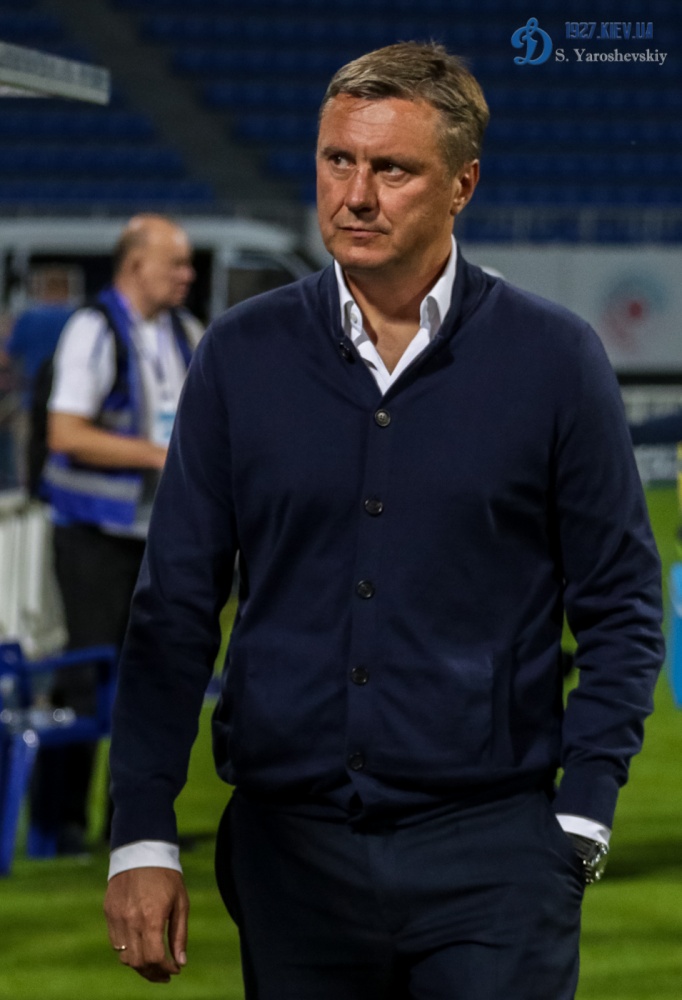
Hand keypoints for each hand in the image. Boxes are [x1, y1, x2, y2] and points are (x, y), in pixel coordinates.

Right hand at [104, 867, 188, 982]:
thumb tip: (181, 963)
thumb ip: (179, 935)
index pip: (154, 958)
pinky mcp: (109, 913)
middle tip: (165, 975)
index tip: (174, 971)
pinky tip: (139, 948)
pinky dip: (127, 951)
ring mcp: (117, 918)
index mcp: (152, 918)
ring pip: (124, 957)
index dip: (165, 969)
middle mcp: (131, 921)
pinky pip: (115, 943)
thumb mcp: (181, 903)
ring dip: (139, 966)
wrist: (141, 851)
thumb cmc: (166, 876)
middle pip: (138, 962)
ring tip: (153, 965)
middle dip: (153, 973)